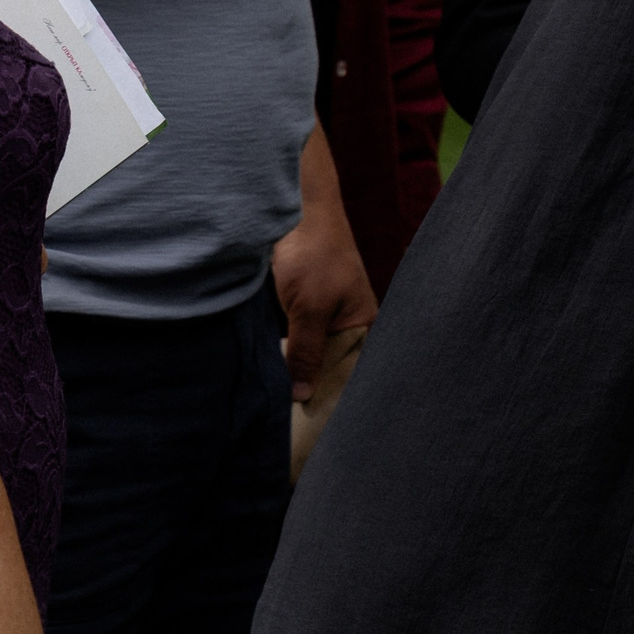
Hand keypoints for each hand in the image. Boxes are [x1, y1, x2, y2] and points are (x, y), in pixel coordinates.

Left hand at [274, 127, 376, 402]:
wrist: (294, 209)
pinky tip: (269, 373)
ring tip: (278, 405)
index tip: (316, 424)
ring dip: (293, 370)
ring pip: (306, 354)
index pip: (354, 370)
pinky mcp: (298, 307)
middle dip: (310, 387)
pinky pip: (291, 340)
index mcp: (364, 322)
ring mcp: (321, 314)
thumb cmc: (314, 254)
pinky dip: (281, 353)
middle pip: (328, 365)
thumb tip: (302, 399)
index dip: (335, 394)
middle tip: (292, 422)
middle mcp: (345, 321)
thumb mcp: (309, 310)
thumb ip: (306, 354)